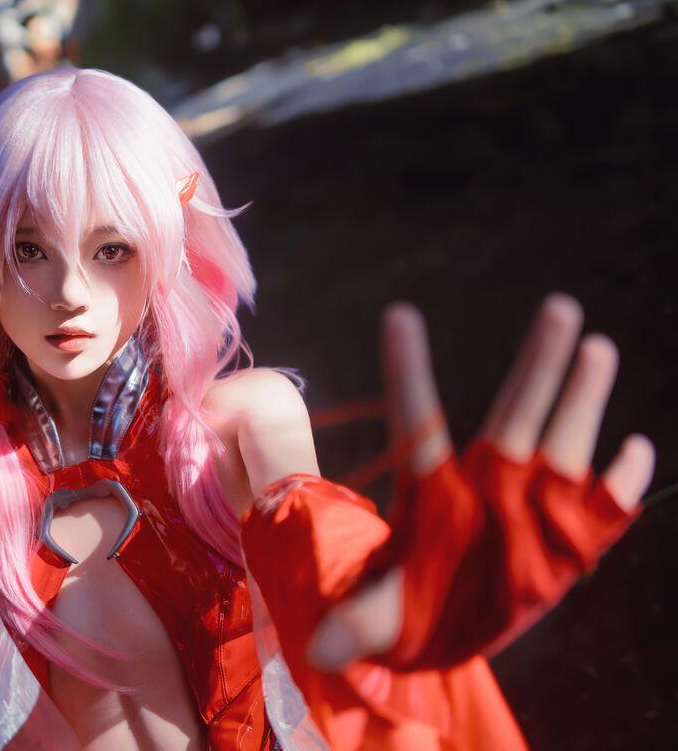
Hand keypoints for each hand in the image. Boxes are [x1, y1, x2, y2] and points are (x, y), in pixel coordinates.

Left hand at [307, 293, 654, 670]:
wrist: (445, 632)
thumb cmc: (404, 607)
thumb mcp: (374, 617)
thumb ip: (351, 624)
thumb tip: (317, 647)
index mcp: (432, 493)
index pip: (418, 422)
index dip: (407, 372)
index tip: (397, 315)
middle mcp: (486, 487)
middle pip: (513, 415)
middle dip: (538, 364)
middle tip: (559, 306)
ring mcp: (532, 511)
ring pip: (562, 444)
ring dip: (582, 399)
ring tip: (596, 347)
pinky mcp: (569, 544)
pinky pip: (603, 510)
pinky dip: (623, 485)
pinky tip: (636, 452)